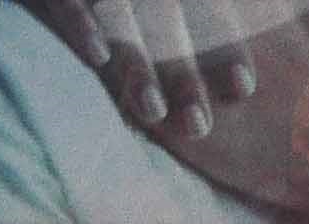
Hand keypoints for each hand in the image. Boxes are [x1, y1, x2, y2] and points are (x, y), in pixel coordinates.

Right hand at [22, 0, 255, 142]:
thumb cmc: (97, 10)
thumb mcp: (147, 27)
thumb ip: (178, 51)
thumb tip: (221, 97)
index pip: (206, 14)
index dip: (226, 47)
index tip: (242, 87)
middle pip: (168, 22)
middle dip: (185, 75)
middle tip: (197, 126)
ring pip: (123, 15)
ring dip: (139, 64)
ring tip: (153, 111)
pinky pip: (66, 0)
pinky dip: (81, 23)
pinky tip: (97, 56)